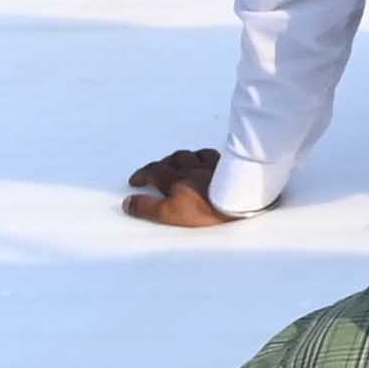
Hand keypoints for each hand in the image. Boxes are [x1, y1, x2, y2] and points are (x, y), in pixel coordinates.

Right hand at [122, 146, 238, 227]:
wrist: (240, 198)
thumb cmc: (205, 207)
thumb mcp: (170, 213)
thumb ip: (148, 207)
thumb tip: (128, 202)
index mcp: (176, 178)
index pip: (154, 172)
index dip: (143, 174)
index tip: (136, 180)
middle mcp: (192, 167)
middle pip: (173, 160)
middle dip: (161, 164)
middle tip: (155, 170)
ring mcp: (211, 164)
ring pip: (192, 155)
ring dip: (181, 158)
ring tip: (178, 162)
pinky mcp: (228, 165)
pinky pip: (212, 155)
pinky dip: (204, 156)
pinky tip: (206, 159)